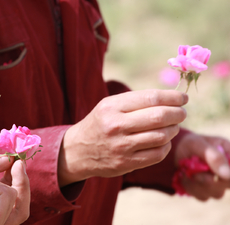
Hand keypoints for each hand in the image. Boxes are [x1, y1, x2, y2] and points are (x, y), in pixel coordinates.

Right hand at [58, 89, 187, 186]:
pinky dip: (166, 146)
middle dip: (178, 113)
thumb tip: (171, 99)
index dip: (172, 97)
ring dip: (174, 130)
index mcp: (111, 107)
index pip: (151, 98)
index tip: (183, 98)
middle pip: (159, 117)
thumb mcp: (109, 106)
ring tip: (173, 126)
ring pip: (161, 136)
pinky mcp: (126, 164)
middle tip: (182, 113)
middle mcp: (116, 126)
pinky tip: (163, 141)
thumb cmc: (100, 123)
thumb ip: (136, 101)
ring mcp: (121, 147)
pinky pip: (157, 154)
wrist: (78, 150)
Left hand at [175, 133, 229, 199]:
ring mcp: (219, 182)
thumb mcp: (198, 144)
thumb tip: (228, 175)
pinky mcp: (207, 190)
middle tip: (193, 172)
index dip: (226, 176)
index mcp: (229, 154)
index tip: (211, 174)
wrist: (175, 152)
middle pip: (228, 184)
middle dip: (208, 179)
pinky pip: (203, 196)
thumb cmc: (189, 144)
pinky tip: (185, 178)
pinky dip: (191, 188)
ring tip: (186, 172)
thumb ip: (214, 157)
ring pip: (216, 193)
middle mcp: (227, 170)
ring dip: (198, 184)